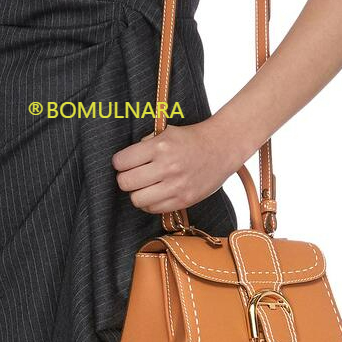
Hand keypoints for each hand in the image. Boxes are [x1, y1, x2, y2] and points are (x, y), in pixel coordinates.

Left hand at [112, 119, 242, 213]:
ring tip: (144, 185)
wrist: (221, 148)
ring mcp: (176, 186)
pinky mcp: (184, 200)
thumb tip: (124, 161)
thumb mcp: (165, 133)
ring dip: (137, 192)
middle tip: (132, 174)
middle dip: (125, 178)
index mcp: (160, 147)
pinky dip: (150, 202)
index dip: (119, 162)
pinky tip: (155, 192)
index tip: (123, 162)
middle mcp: (167, 167)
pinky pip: (153, 209)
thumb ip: (145, 145)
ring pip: (137, 199)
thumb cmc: (190, 139)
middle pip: (125, 182)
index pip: (121, 161)